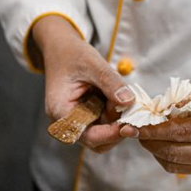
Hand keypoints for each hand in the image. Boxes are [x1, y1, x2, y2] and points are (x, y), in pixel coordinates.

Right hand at [32, 15, 135, 152]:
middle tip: (130, 110)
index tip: (129, 124)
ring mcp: (75, 121)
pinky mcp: (84, 117)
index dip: (110, 134)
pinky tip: (118, 99)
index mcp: (60, 112)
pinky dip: (113, 115)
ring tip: (122, 99)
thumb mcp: (92, 64)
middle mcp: (66, 122)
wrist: (60, 49)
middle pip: (96, 141)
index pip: (87, 136)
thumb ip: (110, 83)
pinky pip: (102, 124)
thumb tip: (129, 101)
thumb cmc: (71, 54)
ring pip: (102, 135)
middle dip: (115, 129)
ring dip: (116, 121)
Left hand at [130, 82, 190, 174]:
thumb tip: (152, 110)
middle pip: (175, 152)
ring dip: (155, 152)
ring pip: (176, 164)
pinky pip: (184, 168)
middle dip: (149, 143)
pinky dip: (167, 158)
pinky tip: (159, 145)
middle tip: (133, 132)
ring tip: (144, 138)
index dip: (153, 130)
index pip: (181, 132)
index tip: (134, 125)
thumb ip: (185, 102)